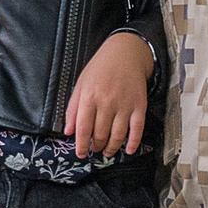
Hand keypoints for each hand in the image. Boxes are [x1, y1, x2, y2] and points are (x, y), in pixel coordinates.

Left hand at [64, 32, 151, 157]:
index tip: (80, 154)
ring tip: (107, 151)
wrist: (125, 53)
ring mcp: (125, 105)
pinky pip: (137, 129)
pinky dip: (133, 143)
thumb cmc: (100, 69)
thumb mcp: (81, 84)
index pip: (83, 128)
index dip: (81, 145)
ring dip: (111, 148)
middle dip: (96, 146)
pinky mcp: (139, 106)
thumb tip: (68, 131)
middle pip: (100, 134)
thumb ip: (73, 108)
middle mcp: (107, 102)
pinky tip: (129, 149)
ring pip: (117, 135)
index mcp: (89, 97)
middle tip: (95, 149)